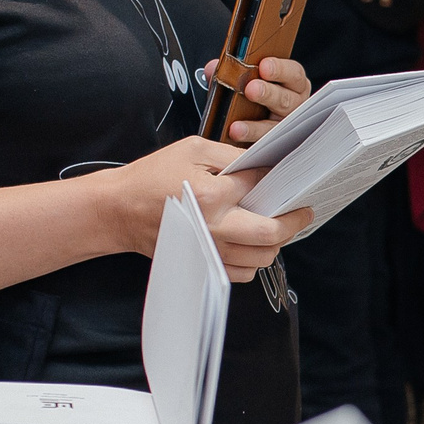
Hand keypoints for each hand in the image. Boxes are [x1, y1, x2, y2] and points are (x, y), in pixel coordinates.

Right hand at [112, 136, 314, 280]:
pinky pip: (243, 273)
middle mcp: (213, 228)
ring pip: (262, 258)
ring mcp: (209, 251)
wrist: (119, 210)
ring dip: (275, 242)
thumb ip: (230, 156)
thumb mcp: (191, 150)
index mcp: (210, 195)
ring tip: (276, 225)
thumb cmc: (152, 177)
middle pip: (272, 234)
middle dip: (295, 222)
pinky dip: (254, 260)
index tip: (288, 177)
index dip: (278, 179)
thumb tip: (264, 165)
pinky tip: (251, 242)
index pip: (260, 187)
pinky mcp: (204, 264)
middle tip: (304, 212)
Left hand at [220, 58, 312, 145]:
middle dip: (268, 94)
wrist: (248, 120)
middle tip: (251, 89)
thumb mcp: (243, 79)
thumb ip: (230, 71)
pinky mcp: (274, 144)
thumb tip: (213, 68)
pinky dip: (248, 140)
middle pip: (286, 99)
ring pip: (275, 127)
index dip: (280, 69)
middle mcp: (293, 104)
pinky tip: (235, 136)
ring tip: (237, 126)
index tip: (264, 66)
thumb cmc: (252, 95)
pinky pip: (263, 144)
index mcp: (291, 83)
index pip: (293, 73)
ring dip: (255, 126)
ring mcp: (285, 127)